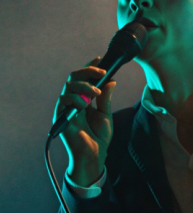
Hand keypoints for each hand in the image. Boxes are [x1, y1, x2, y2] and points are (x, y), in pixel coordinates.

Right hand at [53, 57, 115, 185]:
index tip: (100, 59)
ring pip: (69, 85)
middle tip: (102, 73)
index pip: (85, 78)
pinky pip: (63, 99)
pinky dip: (75, 98)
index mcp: (84, 98)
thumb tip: (111, 81)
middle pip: (74, 77)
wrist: (94, 154)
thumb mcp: (106, 114)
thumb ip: (106, 98)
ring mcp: (66, 107)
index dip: (91, 67)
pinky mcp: (61, 115)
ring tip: (96, 93)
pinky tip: (84, 104)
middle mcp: (74, 100)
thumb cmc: (99, 136)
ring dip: (84, 85)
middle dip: (88, 71)